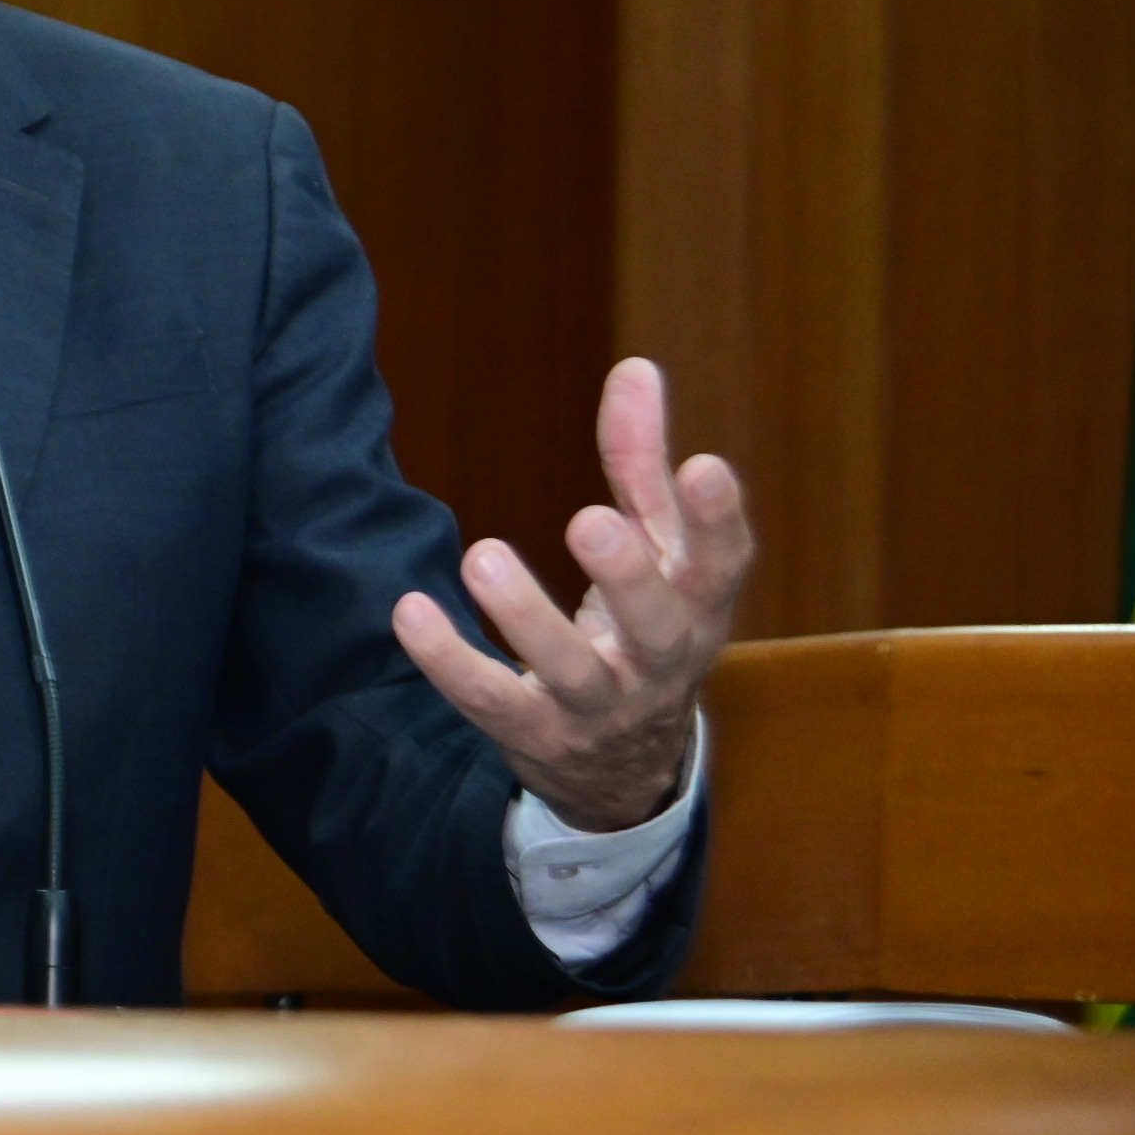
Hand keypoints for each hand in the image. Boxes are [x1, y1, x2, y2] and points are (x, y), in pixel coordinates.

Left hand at [391, 357, 751, 831]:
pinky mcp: (537, 734)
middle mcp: (660, 663)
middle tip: (590, 520)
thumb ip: (641, 463)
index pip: (724, 568)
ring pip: (571, 671)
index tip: (706, 466)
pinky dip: (450, 661)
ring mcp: (601, 707)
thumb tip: (635, 368)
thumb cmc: (643, 625)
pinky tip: (410, 612)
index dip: (720, 522)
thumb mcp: (655, 548)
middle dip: (627, 577)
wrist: (623, 767)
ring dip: (526, 617)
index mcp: (699, 608)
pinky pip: (491, 701)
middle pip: (656, 627)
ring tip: (482, 556)